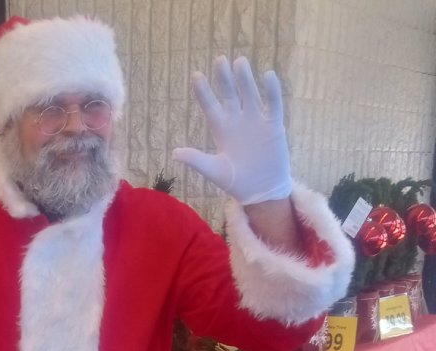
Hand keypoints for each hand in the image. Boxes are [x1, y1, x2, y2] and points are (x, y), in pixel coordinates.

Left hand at [172, 56, 291, 204]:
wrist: (261, 191)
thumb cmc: (235, 181)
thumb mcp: (214, 170)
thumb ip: (196, 160)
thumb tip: (174, 153)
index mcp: (221, 129)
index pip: (210, 105)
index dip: (203, 91)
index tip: (196, 75)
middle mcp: (238, 121)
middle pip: (230, 94)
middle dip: (224, 78)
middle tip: (220, 59)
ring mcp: (256, 121)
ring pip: (250, 94)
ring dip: (245, 79)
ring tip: (240, 62)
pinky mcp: (274, 126)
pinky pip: (273, 104)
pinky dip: (272, 91)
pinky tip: (268, 76)